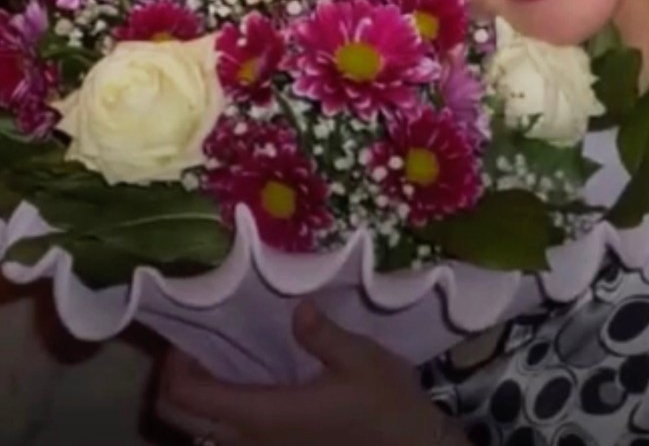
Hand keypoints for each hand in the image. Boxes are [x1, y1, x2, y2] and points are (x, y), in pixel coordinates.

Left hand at [156, 301, 462, 445]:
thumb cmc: (385, 403)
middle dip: (172, 378)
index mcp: (265, 415)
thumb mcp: (361, 359)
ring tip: (213, 356)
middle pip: (177, 417)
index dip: (175, 362)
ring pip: (195, 431)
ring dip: (191, 394)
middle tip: (195, 340)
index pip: (190, 396)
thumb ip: (323, 334)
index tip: (190, 329)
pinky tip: (239, 380)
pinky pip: (220, 436)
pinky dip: (212, 409)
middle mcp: (249, 441)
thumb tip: (297, 307)